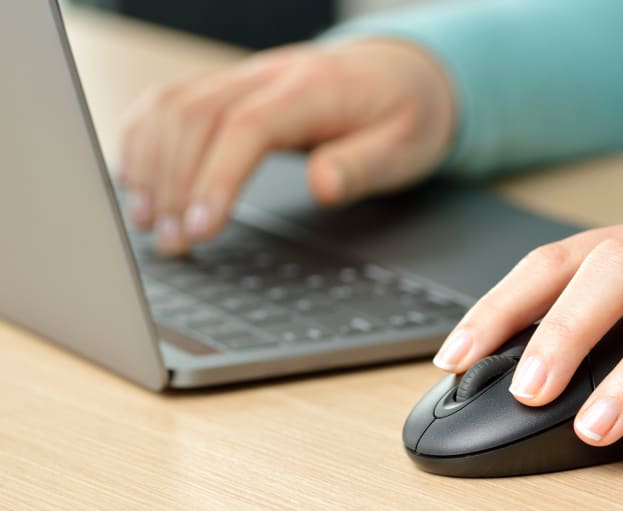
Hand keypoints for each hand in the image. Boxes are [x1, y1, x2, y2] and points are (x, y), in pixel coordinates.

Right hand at [118, 40, 454, 254]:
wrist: (404, 73)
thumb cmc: (406, 114)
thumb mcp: (406, 148)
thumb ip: (365, 166)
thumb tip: (323, 185)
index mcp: (314, 89)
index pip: (248, 127)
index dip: (216, 178)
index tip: (201, 229)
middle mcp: (269, 76)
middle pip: (197, 118)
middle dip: (175, 184)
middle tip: (172, 245)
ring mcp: (245, 78)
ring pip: (174, 107)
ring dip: (151, 164)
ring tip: (149, 224)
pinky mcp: (231, 88)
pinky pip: (171, 100)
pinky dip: (144, 136)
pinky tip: (135, 178)